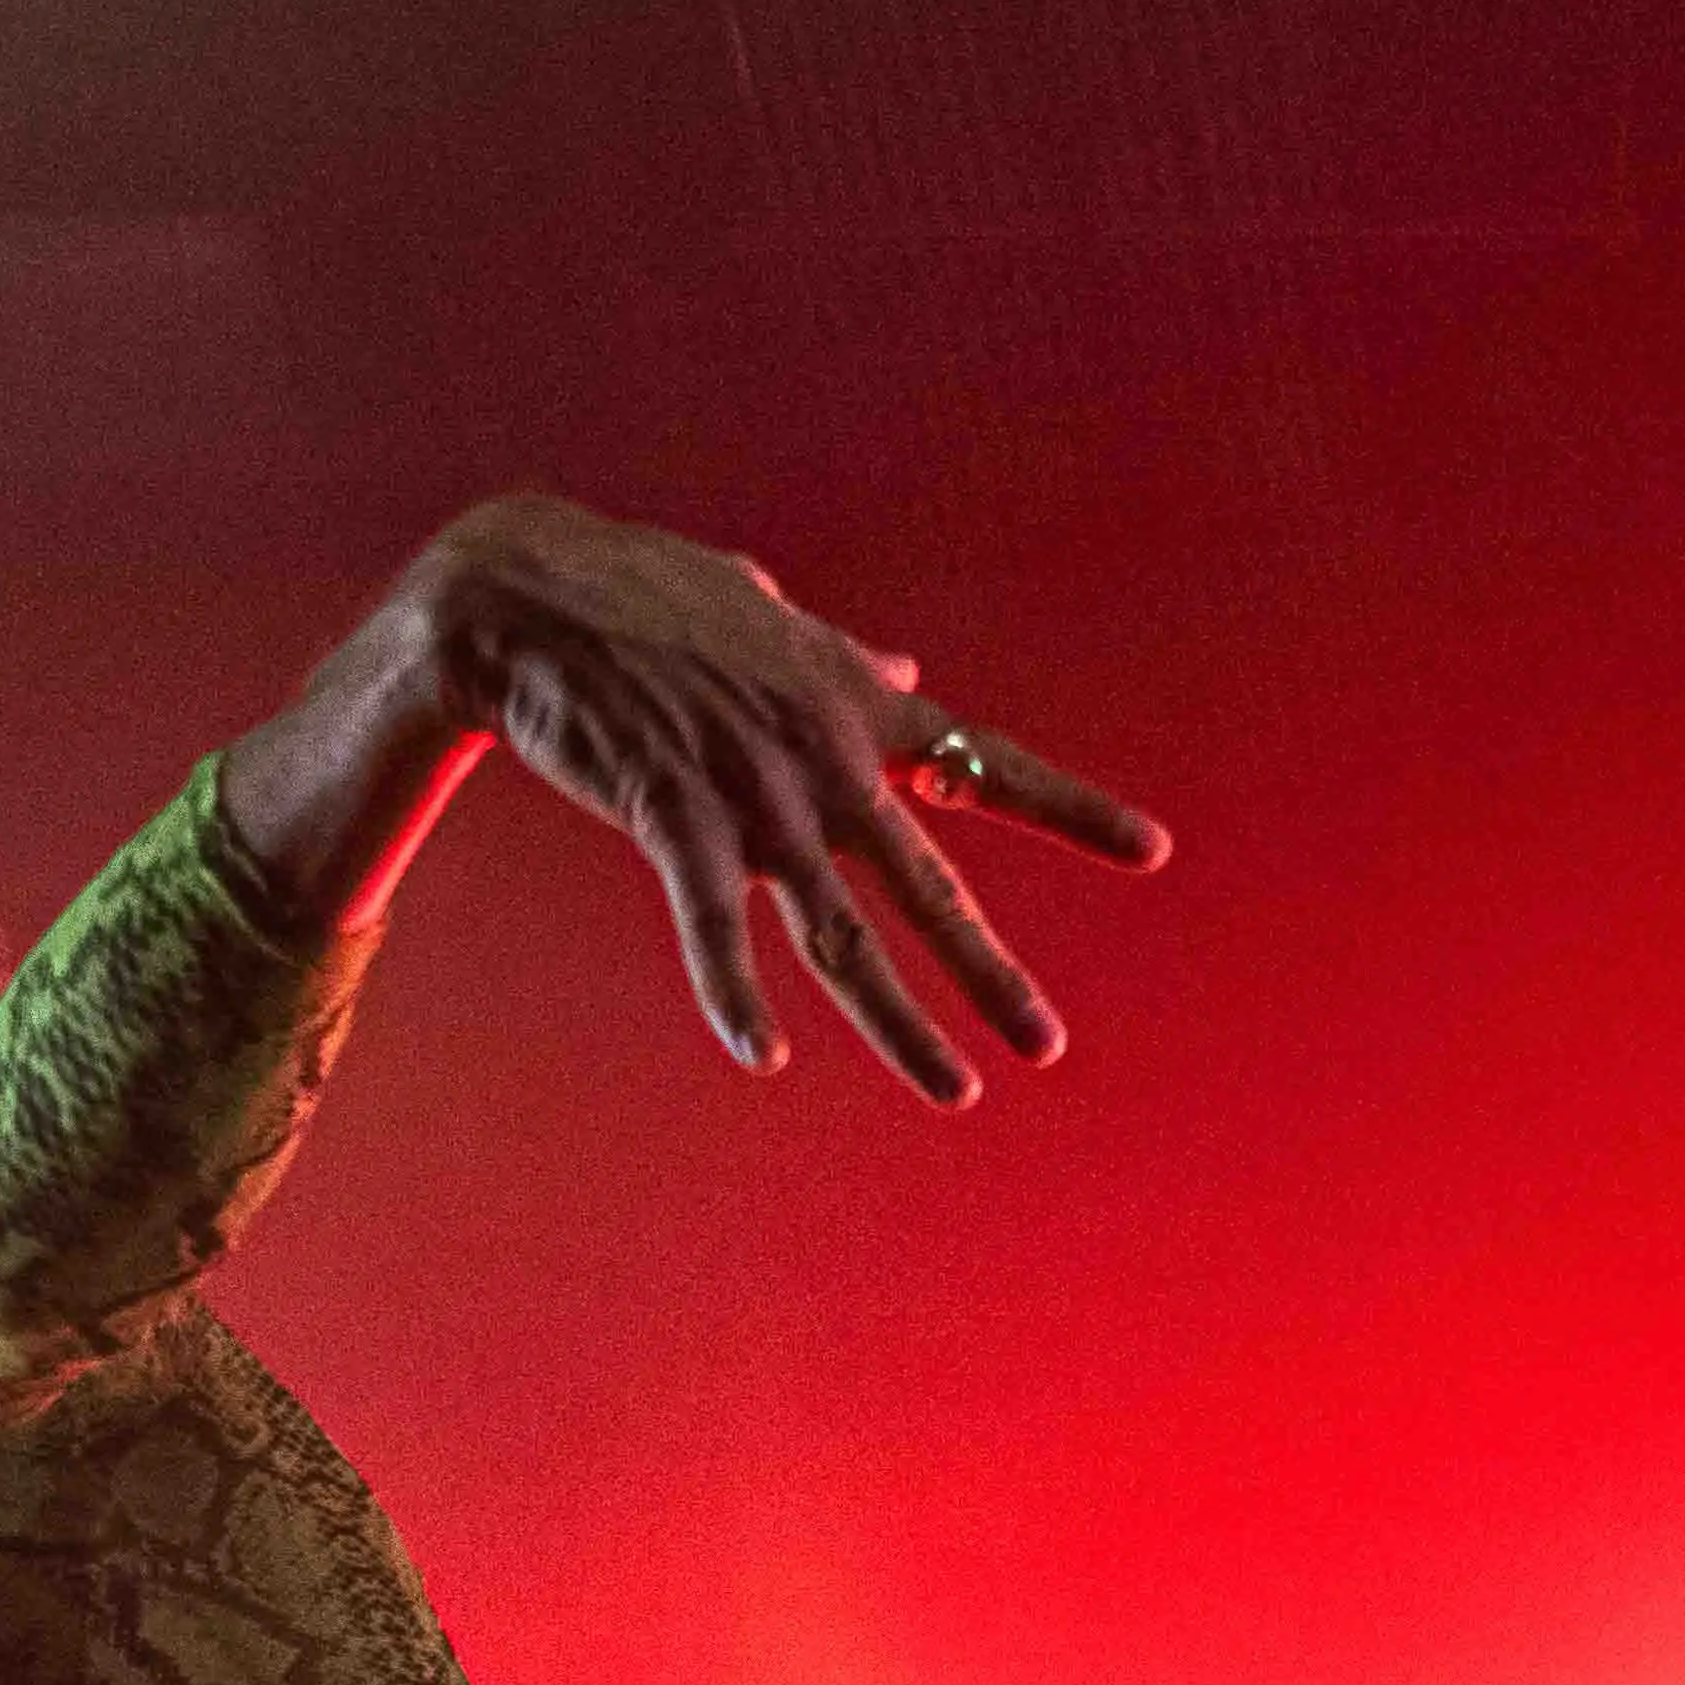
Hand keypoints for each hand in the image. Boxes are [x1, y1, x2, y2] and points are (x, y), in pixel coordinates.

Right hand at [395, 496, 1163, 1103]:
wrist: (532, 593)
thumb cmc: (651, 599)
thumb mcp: (774, 619)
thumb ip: (848, 660)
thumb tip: (905, 670)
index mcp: (858, 708)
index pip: (986, 765)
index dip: (1072, 810)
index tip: (1151, 851)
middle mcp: (824, 761)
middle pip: (928, 887)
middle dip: (990, 973)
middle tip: (1045, 1045)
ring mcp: (753, 795)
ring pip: (842, 935)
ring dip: (901, 1023)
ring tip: (958, 1091)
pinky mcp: (672, 817)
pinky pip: (713, 928)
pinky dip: (737, 995)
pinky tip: (768, 1056)